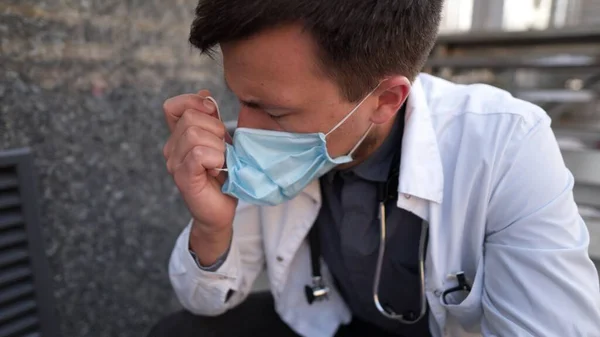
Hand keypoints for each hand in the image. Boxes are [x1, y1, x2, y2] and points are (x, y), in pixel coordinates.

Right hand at [163, 90, 236, 238]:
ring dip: (217, 147)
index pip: (173, 106)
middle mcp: (172, 148)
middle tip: (222, 150)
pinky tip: (218, 170)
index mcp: (179, 137)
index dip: (193, 103)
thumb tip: (205, 95)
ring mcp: (175, 163)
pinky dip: (215, 159)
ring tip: (220, 162)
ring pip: (194, 135)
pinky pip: (199, 155)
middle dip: (215, 129)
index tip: (213, 114)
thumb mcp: (221, 141)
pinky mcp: (183, 178)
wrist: (223, 209)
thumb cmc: (224, 175)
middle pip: (191, 118)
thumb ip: (212, 119)